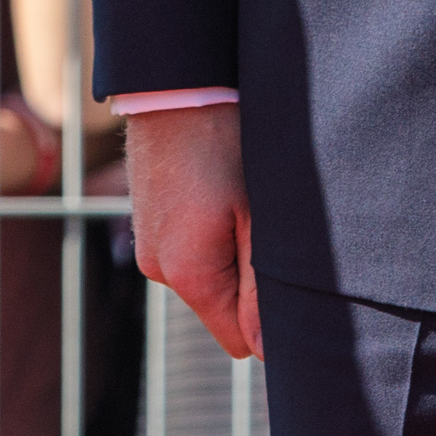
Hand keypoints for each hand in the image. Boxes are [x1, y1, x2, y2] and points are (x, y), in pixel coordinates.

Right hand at [125, 101, 262, 359]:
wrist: (177, 85)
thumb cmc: (225, 142)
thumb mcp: (257, 216)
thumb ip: (262, 288)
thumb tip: (265, 350)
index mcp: (187, 274)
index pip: (238, 341)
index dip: (269, 322)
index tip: (287, 279)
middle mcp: (158, 268)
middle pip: (221, 309)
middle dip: (249, 286)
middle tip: (268, 232)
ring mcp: (148, 244)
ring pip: (205, 278)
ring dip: (229, 257)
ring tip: (242, 205)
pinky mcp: (147, 222)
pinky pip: (187, 251)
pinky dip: (207, 236)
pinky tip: (219, 195)